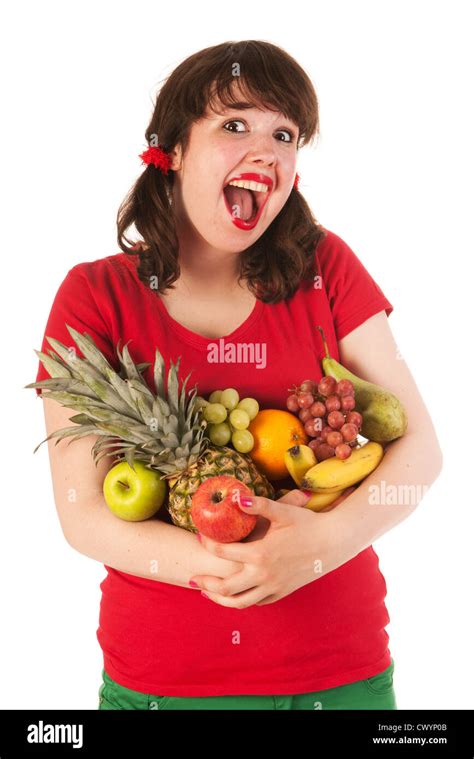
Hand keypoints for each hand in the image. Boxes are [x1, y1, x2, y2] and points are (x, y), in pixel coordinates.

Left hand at [188, 487, 354, 608]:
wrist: (334, 543)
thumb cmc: (308, 523)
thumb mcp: (282, 511)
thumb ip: (257, 504)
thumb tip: (234, 496)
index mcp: (261, 554)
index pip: (223, 553)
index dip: (208, 544)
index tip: (200, 536)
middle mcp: (264, 575)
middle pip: (225, 587)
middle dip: (206, 583)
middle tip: (193, 578)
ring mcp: (273, 587)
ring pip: (239, 602)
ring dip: (220, 599)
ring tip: (207, 592)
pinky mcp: (282, 592)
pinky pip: (257, 602)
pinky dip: (242, 599)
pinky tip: (236, 592)